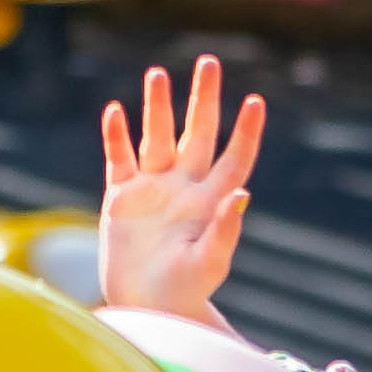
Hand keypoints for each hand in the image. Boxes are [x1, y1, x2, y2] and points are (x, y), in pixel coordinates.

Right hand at [97, 57, 263, 325]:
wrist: (147, 308)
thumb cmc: (186, 292)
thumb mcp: (210, 262)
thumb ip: (226, 230)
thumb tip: (243, 194)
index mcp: (212, 201)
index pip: (234, 157)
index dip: (245, 131)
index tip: (256, 102)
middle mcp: (185, 187)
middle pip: (196, 133)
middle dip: (203, 98)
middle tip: (208, 62)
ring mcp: (152, 189)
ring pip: (156, 137)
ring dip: (157, 107)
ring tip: (158, 74)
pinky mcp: (121, 198)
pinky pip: (118, 159)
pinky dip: (116, 136)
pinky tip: (115, 111)